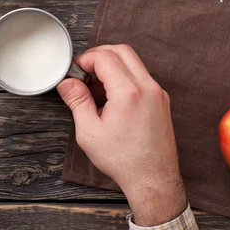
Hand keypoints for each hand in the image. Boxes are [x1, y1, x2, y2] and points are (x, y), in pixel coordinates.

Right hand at [58, 45, 186, 225]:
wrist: (153, 178)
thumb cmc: (123, 160)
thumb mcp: (90, 132)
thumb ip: (77, 101)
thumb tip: (67, 82)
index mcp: (128, 93)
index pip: (105, 57)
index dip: (86, 59)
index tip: (75, 70)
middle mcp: (147, 87)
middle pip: (122, 51)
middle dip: (99, 54)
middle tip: (84, 70)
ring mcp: (158, 93)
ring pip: (134, 61)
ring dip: (113, 65)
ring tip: (96, 86)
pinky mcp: (162, 100)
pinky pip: (141, 76)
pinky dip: (124, 76)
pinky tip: (111, 96)